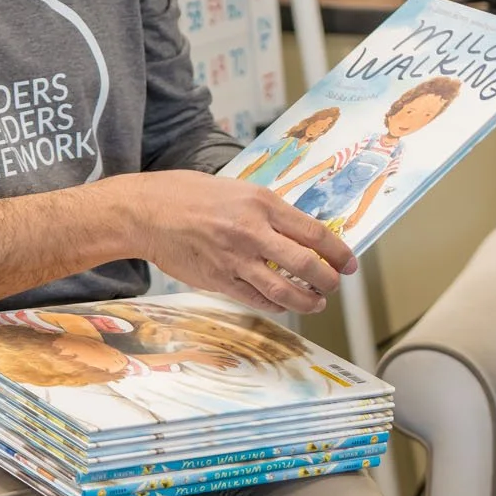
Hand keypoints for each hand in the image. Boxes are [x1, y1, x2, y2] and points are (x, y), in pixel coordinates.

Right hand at [110, 172, 356, 315]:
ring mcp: (236, 259)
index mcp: (262, 204)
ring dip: (307, 301)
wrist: (146, 212)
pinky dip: (275, 305)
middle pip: (305, 264)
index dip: (338, 252)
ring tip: (317, 303)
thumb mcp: (239, 189)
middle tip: (335, 284)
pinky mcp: (219, 280)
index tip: (349, 262)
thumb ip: (270, 211)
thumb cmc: (190, 195)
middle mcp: (252, 232)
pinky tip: (284, 305)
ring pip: (283, 290)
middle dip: (328, 280)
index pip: (314, 233)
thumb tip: (301, 232)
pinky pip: (256, 299)